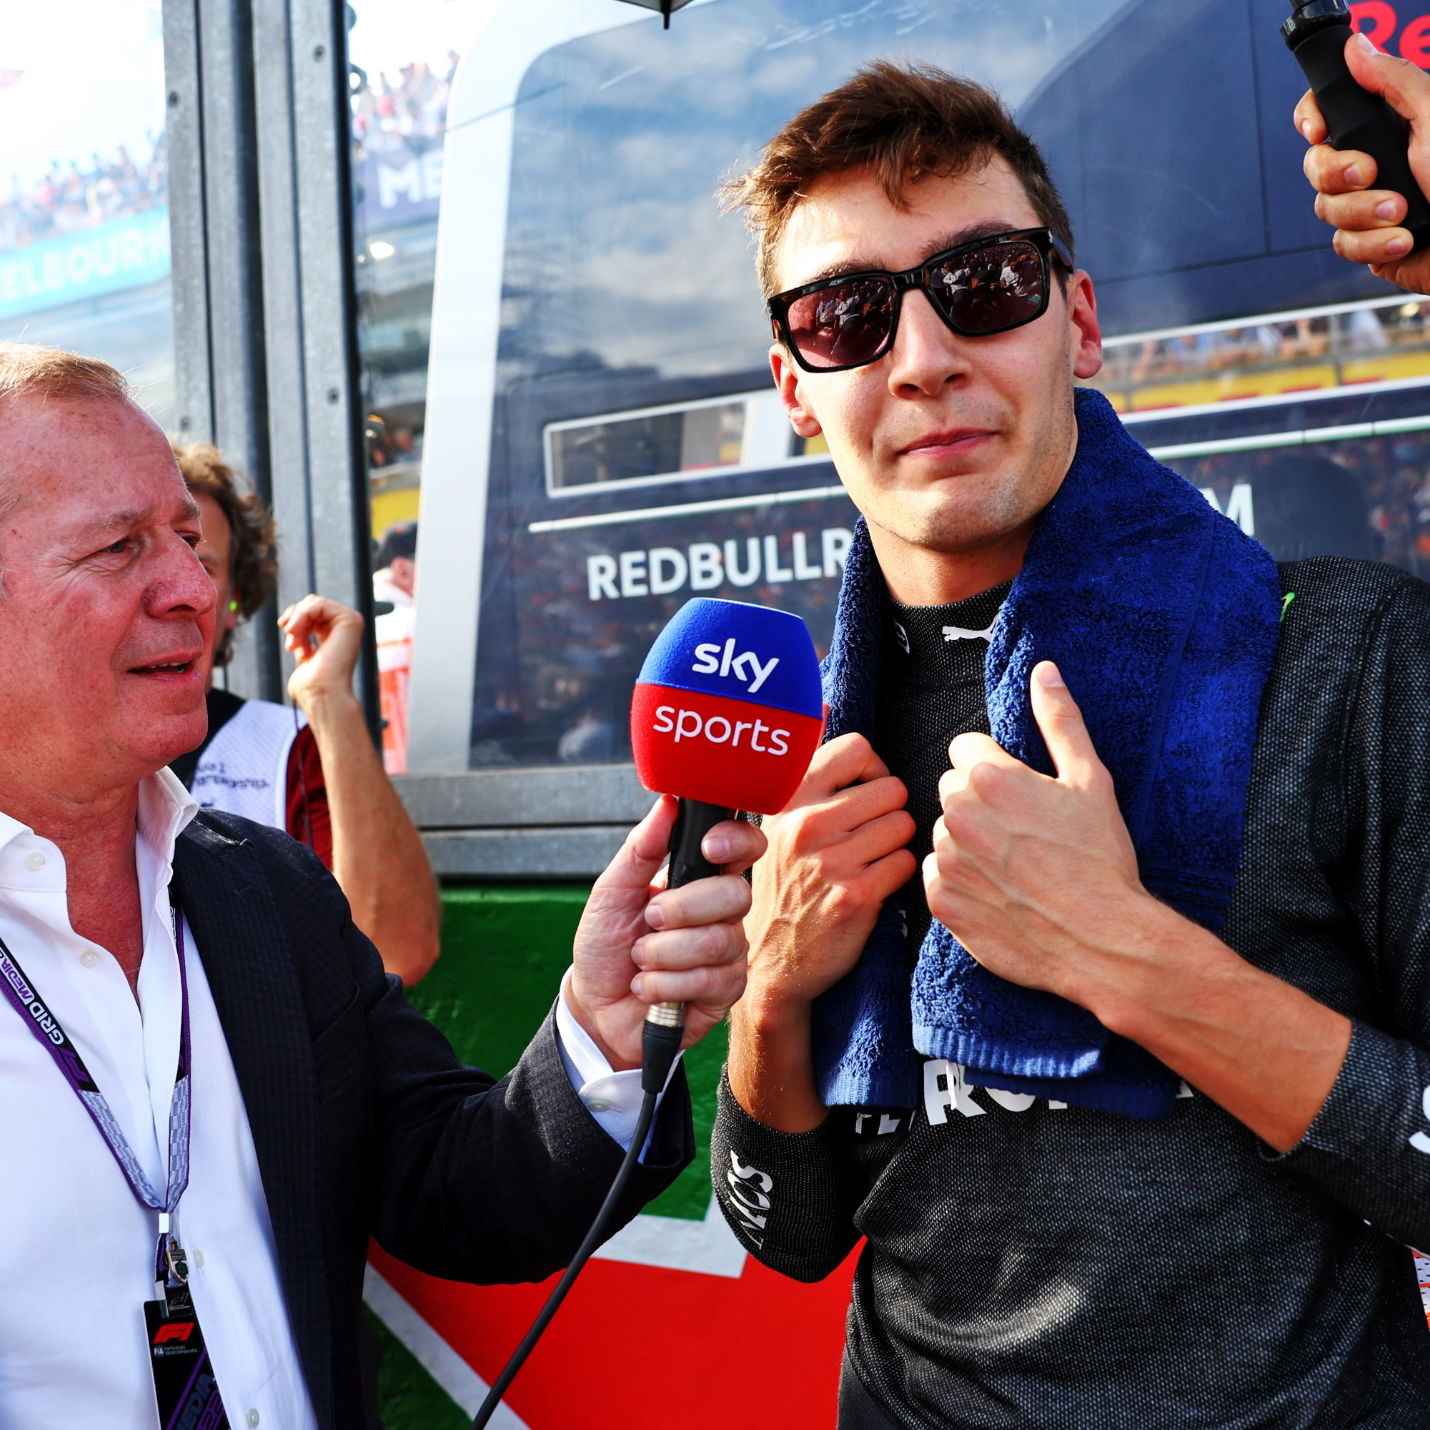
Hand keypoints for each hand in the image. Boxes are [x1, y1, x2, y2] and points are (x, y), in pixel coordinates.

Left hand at [279, 593, 362, 713]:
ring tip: (293, 642)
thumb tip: (290, 624)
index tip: (289, 645)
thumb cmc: (311, 684)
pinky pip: (318, 604)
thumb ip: (303, 637)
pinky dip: (302, 616)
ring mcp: (351, 622)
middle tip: (290, 643)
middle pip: (312, 604)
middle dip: (294, 619)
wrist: (322, 694)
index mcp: (338, 635)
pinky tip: (296, 633)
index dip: (295, 621)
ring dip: (296, 620)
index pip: (312, 611)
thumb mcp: (304, 653)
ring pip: (313, 602)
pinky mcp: (350, 620)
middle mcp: (347, 627)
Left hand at [567, 796, 765, 1068]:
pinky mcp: (726, 990)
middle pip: (736, 894)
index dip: (736, 842)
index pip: (744, 847)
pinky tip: (649, 987)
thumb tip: (667, 803)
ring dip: (663, 953)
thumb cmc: (606, 945)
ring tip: (640, 960)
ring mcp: (729, 951)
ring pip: (718, 941)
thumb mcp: (611, 891)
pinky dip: (665, 984)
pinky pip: (710, 979)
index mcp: (699, 878)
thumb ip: (640, 849)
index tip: (707, 848)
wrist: (596, 1007)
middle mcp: (722, 911)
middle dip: (682, 909)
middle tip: (649, 920)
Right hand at [746, 733, 915, 1007]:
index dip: (872, 769)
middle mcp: (805, 824)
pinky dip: (899, 873)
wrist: (770, 959)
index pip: (858, 748)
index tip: (862, 791)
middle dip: (890, 810)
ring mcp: (830, 861)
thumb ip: (804, 764)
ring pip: (903, 824)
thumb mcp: (776, 819)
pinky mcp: (855, 896)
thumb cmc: (782, 883)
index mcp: (788, 798)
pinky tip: (876, 883)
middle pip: (890, 788)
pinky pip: (905, 863)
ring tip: (872, 858)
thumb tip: (823, 705)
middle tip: (871, 833)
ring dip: (896, 843)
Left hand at [923, 662, 1146, 1004]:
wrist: (1101, 941)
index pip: (964, 749)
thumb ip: (1060, 721)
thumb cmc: (1100, 859)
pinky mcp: (940, 902)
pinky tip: (1000, 895)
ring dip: (968, 844)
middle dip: (979, 803)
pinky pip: (937, 877)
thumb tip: (1044, 671)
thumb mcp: (1091, 780)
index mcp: (989, 777)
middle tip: (1022, 832)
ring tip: (1015, 868)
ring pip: (944, 835)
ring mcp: (945, 859)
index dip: (995, 768)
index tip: (1021, 792)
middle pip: (951, 790)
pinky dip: (961, 884)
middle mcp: (956, 814)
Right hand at [1296, 31, 1429, 292]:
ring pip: (1326, 209)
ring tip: (1402, 213)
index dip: (1312, 118)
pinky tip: (1402, 239)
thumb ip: (1394, 80)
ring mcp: (1367, 204)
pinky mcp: (1367, 244)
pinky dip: (1371, 244)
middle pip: (1316, 165)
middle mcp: (1373, 163)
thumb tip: (1356, 48)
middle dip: (1338, 175)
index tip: (1320, 130)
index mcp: (1387, 128)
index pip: (1328, 112)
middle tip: (1371, 173)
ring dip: (1364, 214)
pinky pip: (1342, 244)